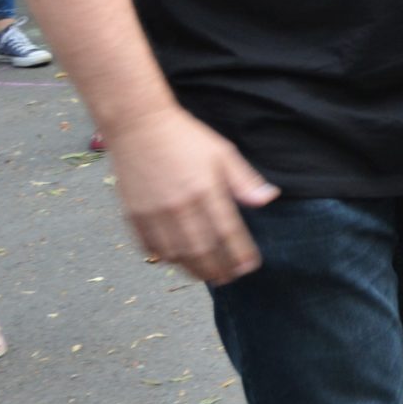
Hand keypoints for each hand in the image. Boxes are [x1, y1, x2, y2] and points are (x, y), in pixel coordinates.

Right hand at [106, 107, 279, 283]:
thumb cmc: (185, 137)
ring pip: (176, 254)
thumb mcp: (222, 153)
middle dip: (218, 269)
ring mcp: (154, 213)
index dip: (240, 254)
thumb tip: (269, 199)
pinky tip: (178, 261)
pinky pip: (150, 247)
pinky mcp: (134, 214)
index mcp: (205, 190)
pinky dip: (166, 258)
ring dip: (193, 269)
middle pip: (202, 250)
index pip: (228, 232)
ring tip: (207, 276)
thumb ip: (244, 181)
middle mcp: (180, 206)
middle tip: (229, 278)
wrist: (138, 125)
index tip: (249, 266)